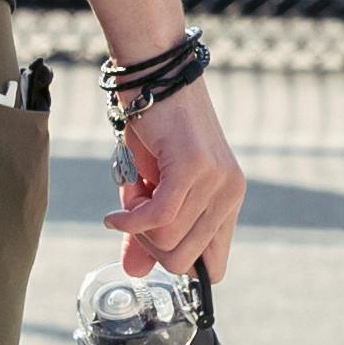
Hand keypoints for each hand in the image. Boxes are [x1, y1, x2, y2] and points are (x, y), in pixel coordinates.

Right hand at [114, 80, 241, 289]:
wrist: (155, 72)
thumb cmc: (153, 126)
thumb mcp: (151, 186)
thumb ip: (147, 230)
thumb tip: (134, 272)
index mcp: (227, 200)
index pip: (214, 265)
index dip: (176, 264)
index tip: (149, 245)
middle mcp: (230, 194)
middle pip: (184, 261)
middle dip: (149, 246)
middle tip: (134, 215)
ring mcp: (216, 182)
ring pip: (169, 241)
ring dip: (137, 227)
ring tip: (132, 195)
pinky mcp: (193, 169)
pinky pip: (158, 218)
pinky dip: (129, 222)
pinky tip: (113, 215)